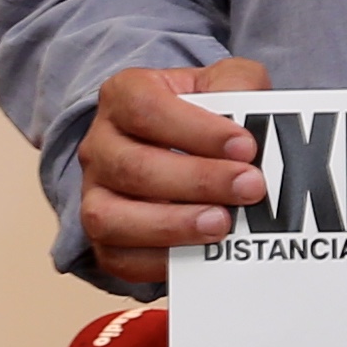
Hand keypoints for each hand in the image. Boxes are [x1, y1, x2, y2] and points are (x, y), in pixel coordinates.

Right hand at [80, 57, 272, 285]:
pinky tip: (201, 253)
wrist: (188, 153)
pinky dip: (160, 261)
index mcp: (124, 96)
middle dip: (198, 181)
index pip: (145, 108)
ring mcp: (94, 194)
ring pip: (112, 217)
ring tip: (222, 223)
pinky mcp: (104, 239)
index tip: (245, 146)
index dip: (195, 130)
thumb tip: (251, 115)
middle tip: (251, 188)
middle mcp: (100, 145)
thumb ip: (240, 86)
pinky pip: (119, 259)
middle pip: (133, 166)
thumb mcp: (225, 84)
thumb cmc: (205, 116)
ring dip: (172, 225)